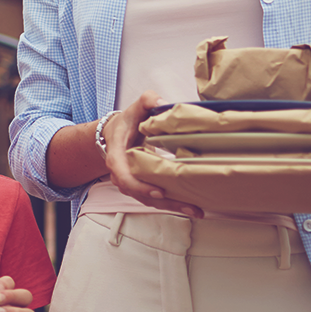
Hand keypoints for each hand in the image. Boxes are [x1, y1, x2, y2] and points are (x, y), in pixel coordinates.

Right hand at [104, 90, 203, 218]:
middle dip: (165, 203)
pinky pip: (154, 198)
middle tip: (189, 207)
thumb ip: (147, 100)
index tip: (158, 190)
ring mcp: (131, 182)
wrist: (114, 134)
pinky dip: (171, 204)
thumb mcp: (134, 108)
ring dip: (172, 207)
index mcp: (117, 156)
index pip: (123, 175)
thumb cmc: (126, 123)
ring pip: (149, 200)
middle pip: (140, 194)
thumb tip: (162, 103)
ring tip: (196, 211)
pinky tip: (190, 207)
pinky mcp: (142, 186)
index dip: (139, 186)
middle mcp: (122, 174)